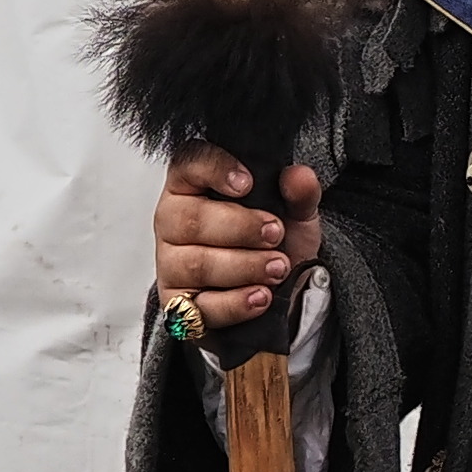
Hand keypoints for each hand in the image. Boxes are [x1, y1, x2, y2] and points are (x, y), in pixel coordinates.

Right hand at [154, 152, 321, 335]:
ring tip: (278, 267)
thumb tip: (299, 176)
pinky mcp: (178, 304)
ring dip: (245, 266)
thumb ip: (299, 192)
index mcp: (193, 185)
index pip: (189, 164)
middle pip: (191, 220)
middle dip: (241, 228)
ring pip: (197, 265)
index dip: (214, 169)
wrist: (280, 288)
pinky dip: (235, 303)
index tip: (247, 183)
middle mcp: (173, 220)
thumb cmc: (273, 240)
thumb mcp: (295, 212)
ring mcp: (171, 263)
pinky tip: (261, 296)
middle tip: (276, 233)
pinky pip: (200, 307)